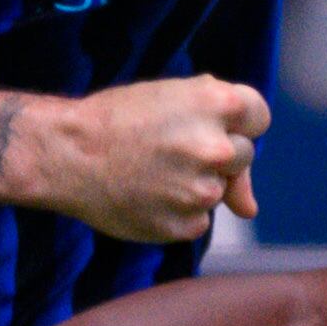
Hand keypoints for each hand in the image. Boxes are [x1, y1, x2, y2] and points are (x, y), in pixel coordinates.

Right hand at [26, 76, 267, 242]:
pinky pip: (198, 219)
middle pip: (244, 155)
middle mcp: (217, 147)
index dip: (239, 122)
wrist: (66, 153)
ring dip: (195, 184)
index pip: (260, 116)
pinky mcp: (186, 224)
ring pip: (219, 190)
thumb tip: (251, 209)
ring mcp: (202, 190)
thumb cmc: (118, 119)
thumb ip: (224, 136)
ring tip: (152, 170)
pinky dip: (177, 212)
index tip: (217, 126)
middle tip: (170, 148)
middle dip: (216, 154)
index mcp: (217, 103)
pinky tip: (146, 194)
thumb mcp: (171, 101)